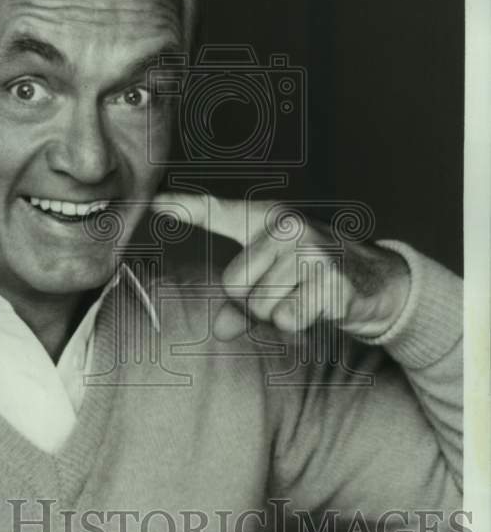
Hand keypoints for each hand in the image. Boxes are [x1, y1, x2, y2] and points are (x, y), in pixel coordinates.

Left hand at [151, 193, 410, 340]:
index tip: (152, 201)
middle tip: (290, 290)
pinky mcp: (328, 278)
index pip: (218, 212)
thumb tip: (221, 329)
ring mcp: (309, 250)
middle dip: (257, 303)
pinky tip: (323, 304)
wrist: (380, 283)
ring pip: (262, 308)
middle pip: (235, 287)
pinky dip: (302, 322)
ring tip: (308, 295)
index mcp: (268, 221)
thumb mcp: (274, 284)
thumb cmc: (316, 278)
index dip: (184, 207)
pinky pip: (288, 319)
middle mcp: (287, 228)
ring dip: (282, 314)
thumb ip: (240, 304)